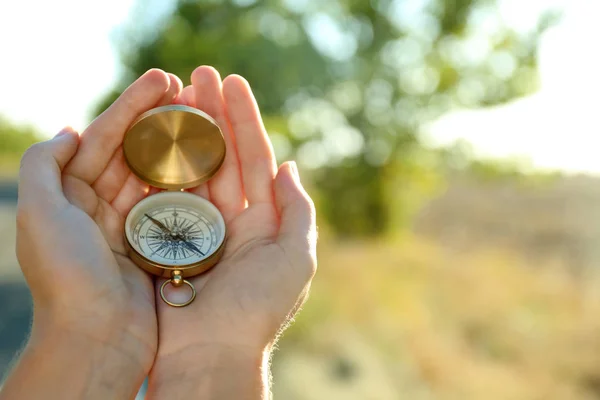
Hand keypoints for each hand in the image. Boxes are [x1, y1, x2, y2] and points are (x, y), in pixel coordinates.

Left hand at [5, 69, 181, 398]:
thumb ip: (44, 164)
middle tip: (192, 90)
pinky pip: (175, 205)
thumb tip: (70, 129)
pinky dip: (190, 182)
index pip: (104, 137)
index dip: (132, 106)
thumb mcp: (40, 212)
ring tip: (205, 118)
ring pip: (158, 175)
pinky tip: (209, 161)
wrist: (97, 339)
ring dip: (179, 146)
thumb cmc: (67, 275)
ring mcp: (130, 226)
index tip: (164, 79)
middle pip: (134, 150)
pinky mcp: (155, 246)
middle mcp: (99, 207)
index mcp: (70, 195)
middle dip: (160, 119)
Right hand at [146, 67, 316, 397]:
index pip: (254, 157)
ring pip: (189, 168)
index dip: (244, 119)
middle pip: (220, 155)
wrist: (211, 355)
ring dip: (182, 131)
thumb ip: (298, 212)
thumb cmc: (258, 310)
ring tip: (173, 93)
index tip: (232, 83)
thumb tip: (290, 166)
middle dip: (211, 114)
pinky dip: (155, 165)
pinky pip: (160, 195)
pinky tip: (149, 134)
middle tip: (198, 75)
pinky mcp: (165, 239)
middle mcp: (230, 218)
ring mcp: (195, 226)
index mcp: (262, 219)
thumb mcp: (296, 259)